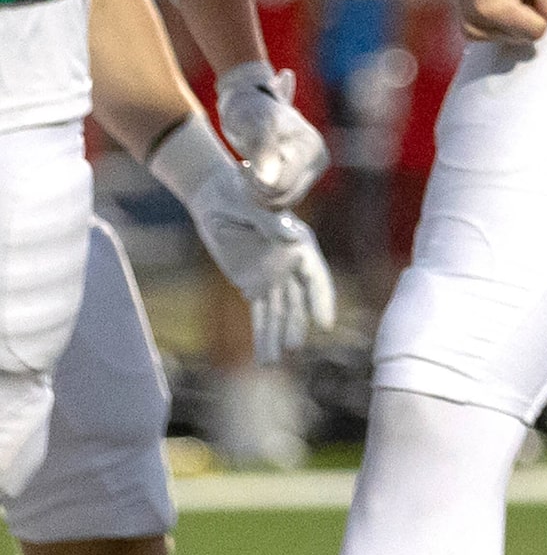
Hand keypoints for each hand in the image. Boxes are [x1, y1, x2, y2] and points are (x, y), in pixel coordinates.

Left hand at [191, 166, 337, 364]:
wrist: (214, 195)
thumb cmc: (237, 192)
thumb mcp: (252, 204)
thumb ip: (271, 222)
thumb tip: (293, 239)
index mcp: (298, 241)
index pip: (315, 275)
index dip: (321, 299)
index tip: (325, 324)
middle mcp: (290, 263)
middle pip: (297, 300)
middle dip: (296, 324)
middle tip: (292, 347)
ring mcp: (273, 276)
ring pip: (279, 312)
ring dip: (277, 336)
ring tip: (272, 362)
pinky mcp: (253, 284)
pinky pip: (260, 313)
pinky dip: (262, 334)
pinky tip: (264, 356)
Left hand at [218, 61, 329, 209]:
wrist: (247, 100)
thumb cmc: (246, 110)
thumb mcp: (251, 125)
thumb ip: (263, 150)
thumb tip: (271, 180)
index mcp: (311, 148)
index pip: (280, 188)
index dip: (256, 182)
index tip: (242, 164)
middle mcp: (317, 160)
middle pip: (283, 199)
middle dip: (257, 189)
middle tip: (243, 167)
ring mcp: (311, 169)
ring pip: (281, 203)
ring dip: (257, 192)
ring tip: (247, 168)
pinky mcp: (302, 177)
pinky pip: (281, 200)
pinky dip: (262, 192)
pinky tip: (254, 172)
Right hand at [436, 0, 546, 43]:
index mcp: (490, 10)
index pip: (537, 31)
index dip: (542, 7)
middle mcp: (475, 26)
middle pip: (526, 35)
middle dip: (530, 9)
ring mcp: (470, 30)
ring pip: (516, 35)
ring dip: (519, 12)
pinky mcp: (470, 29)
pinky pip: (503, 31)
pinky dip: (507, 14)